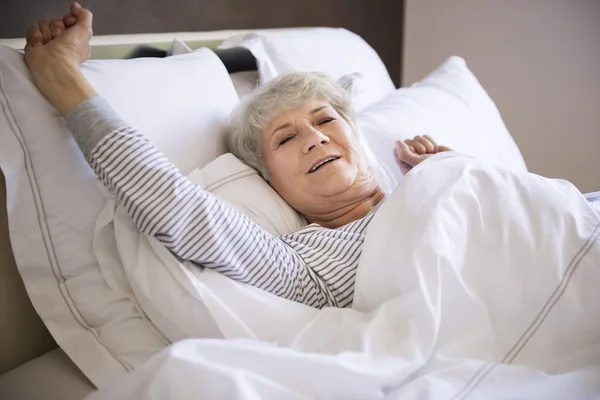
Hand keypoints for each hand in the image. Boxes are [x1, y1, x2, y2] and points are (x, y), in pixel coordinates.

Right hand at [23, 2, 96, 116]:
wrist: (53, 64)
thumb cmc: (70, 53)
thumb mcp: (85, 30)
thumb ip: (84, 15)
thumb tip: (76, 6)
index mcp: (75, 39)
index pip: (68, 19)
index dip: (68, 21)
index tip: (70, 26)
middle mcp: (62, 41)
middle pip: (55, 21)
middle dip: (57, 28)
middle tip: (59, 39)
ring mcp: (48, 42)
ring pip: (43, 23)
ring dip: (47, 33)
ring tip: (50, 44)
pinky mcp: (35, 44)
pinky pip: (32, 28)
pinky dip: (36, 36)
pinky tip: (41, 45)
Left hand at [393, 135, 451, 174]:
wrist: (452, 169)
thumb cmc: (432, 171)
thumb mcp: (415, 164)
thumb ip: (403, 154)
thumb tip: (397, 142)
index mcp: (405, 165)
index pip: (397, 150)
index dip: (404, 149)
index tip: (413, 154)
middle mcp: (412, 158)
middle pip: (407, 142)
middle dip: (417, 146)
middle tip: (424, 155)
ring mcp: (422, 151)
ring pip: (417, 138)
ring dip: (425, 144)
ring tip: (431, 154)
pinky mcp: (431, 146)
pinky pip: (425, 137)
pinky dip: (431, 142)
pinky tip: (436, 150)